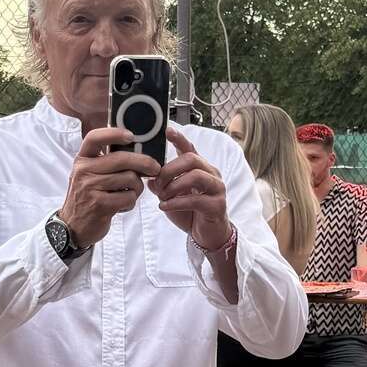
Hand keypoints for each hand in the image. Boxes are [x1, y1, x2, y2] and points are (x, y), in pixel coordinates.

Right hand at [58, 127, 160, 248]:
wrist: (72, 227)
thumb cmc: (88, 197)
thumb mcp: (90, 175)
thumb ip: (107, 162)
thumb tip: (139, 152)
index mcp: (82, 159)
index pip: (94, 138)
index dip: (114, 133)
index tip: (131, 136)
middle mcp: (83, 171)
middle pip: (121, 159)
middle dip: (144, 163)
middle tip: (155, 168)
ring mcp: (90, 188)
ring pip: (129, 179)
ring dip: (137, 188)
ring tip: (129, 193)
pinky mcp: (99, 205)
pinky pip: (128, 197)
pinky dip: (131, 202)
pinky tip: (122, 205)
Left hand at [150, 129, 230, 251]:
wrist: (207, 236)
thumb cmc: (191, 213)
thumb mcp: (172, 197)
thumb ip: (162, 186)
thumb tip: (149, 178)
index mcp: (200, 169)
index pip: (190, 149)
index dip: (179, 139)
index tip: (167, 130)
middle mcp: (211, 174)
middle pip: (192, 159)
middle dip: (170, 169)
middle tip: (157, 181)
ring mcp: (217, 189)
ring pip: (196, 176)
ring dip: (174, 185)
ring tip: (162, 196)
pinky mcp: (217, 205)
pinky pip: (196, 199)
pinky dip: (176, 202)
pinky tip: (164, 206)